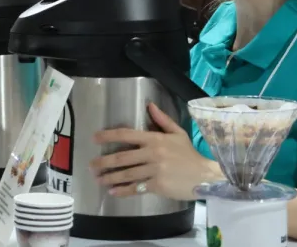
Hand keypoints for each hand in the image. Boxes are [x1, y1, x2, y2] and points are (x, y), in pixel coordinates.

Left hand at [89, 102, 222, 200]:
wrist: (205, 176)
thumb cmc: (189, 154)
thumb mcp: (178, 133)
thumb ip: (162, 120)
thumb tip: (149, 105)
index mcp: (155, 139)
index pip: (127, 134)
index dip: (108, 135)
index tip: (94, 138)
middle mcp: (152, 153)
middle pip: (123, 156)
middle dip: (104, 161)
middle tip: (91, 165)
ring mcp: (155, 170)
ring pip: (127, 173)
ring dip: (110, 177)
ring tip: (98, 179)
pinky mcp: (158, 185)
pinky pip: (137, 188)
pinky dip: (123, 190)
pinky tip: (113, 192)